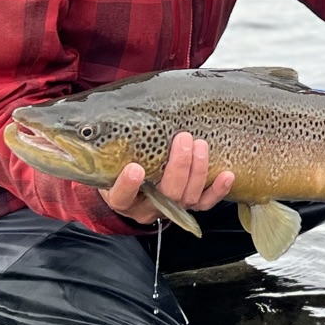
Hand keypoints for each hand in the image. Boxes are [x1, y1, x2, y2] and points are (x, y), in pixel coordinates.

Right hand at [102, 130, 234, 222]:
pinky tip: (226, 175)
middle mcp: (147, 207)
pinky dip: (218, 191)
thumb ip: (106, 145)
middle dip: (178, 166)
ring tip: (200, 145)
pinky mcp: (187, 206)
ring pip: (188, 198)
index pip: (122, 196)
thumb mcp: (106, 160)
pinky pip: (205, 204)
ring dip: (198, 170)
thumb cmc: (118, 167)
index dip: (128, 185)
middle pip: (166, 195)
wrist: (130, 189)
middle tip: (182, 139)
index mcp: (121, 198)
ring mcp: (170, 208)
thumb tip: (98, 116)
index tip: (135, 167)